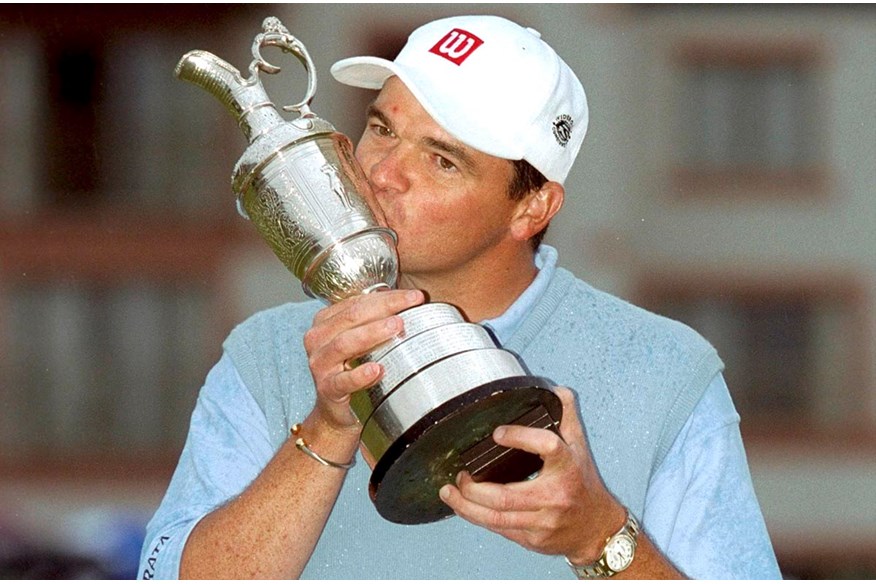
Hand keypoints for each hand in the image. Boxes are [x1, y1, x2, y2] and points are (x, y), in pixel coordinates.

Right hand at [303, 289, 424, 430]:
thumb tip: (413, 302)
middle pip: (351, 317)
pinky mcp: (327, 389)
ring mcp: (320, 364)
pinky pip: (342, 381)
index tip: (415, 296)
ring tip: (396, 328)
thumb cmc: (351, 368)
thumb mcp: (361, 341)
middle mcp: (318, 339)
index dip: (387, 297)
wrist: (336, 409)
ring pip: (344, 343)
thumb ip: (376, 321)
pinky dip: (359, 375)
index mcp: (325, 321)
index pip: (357, 302)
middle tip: (409, 306)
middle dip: (383, 309)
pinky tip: (377, 370)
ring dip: (372, 333)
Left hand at [438, 387, 625, 562]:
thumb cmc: (585, 485)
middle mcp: (555, 496)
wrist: (597, 530)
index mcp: (567, 466)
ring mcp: (543, 521)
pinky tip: (463, 507)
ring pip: (497, 518)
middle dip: (474, 487)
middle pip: (506, 496)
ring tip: (450, 492)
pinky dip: (477, 518)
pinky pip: (499, 530)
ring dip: (467, 506)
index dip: (520, 437)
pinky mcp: (533, 539)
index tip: (497, 433)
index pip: (547, 446)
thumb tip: (555, 391)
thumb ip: (566, 416)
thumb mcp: (579, 447)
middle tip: (460, 474)